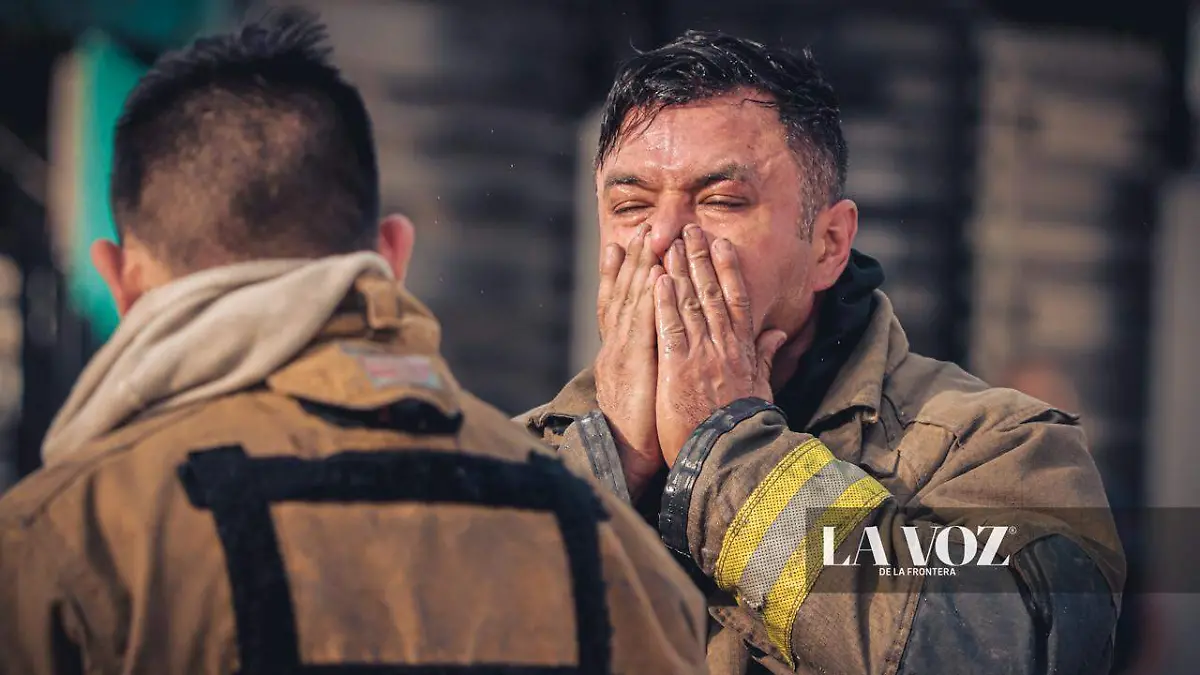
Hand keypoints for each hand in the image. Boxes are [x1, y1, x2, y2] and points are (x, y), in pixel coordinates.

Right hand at [595, 224, 665, 498]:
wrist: (625, 460)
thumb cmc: (645, 431)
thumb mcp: (650, 391)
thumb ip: (660, 365)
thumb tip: (671, 350)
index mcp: (623, 353)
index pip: (623, 303)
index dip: (625, 272)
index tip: (628, 242)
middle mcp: (617, 347)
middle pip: (626, 294)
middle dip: (634, 258)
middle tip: (642, 226)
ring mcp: (622, 354)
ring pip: (631, 303)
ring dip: (639, 269)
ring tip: (648, 238)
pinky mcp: (632, 367)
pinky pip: (642, 328)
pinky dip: (648, 301)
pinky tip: (656, 278)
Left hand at [654, 225, 787, 464]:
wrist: (732, 456)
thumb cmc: (746, 428)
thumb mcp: (762, 388)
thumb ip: (766, 356)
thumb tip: (777, 332)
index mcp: (742, 352)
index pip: (736, 301)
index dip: (727, 270)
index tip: (720, 245)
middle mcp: (723, 347)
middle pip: (711, 294)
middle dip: (701, 259)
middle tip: (691, 230)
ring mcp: (701, 355)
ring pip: (690, 304)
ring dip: (681, 270)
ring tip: (672, 242)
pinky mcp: (678, 369)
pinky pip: (670, 328)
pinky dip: (664, 302)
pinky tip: (658, 279)